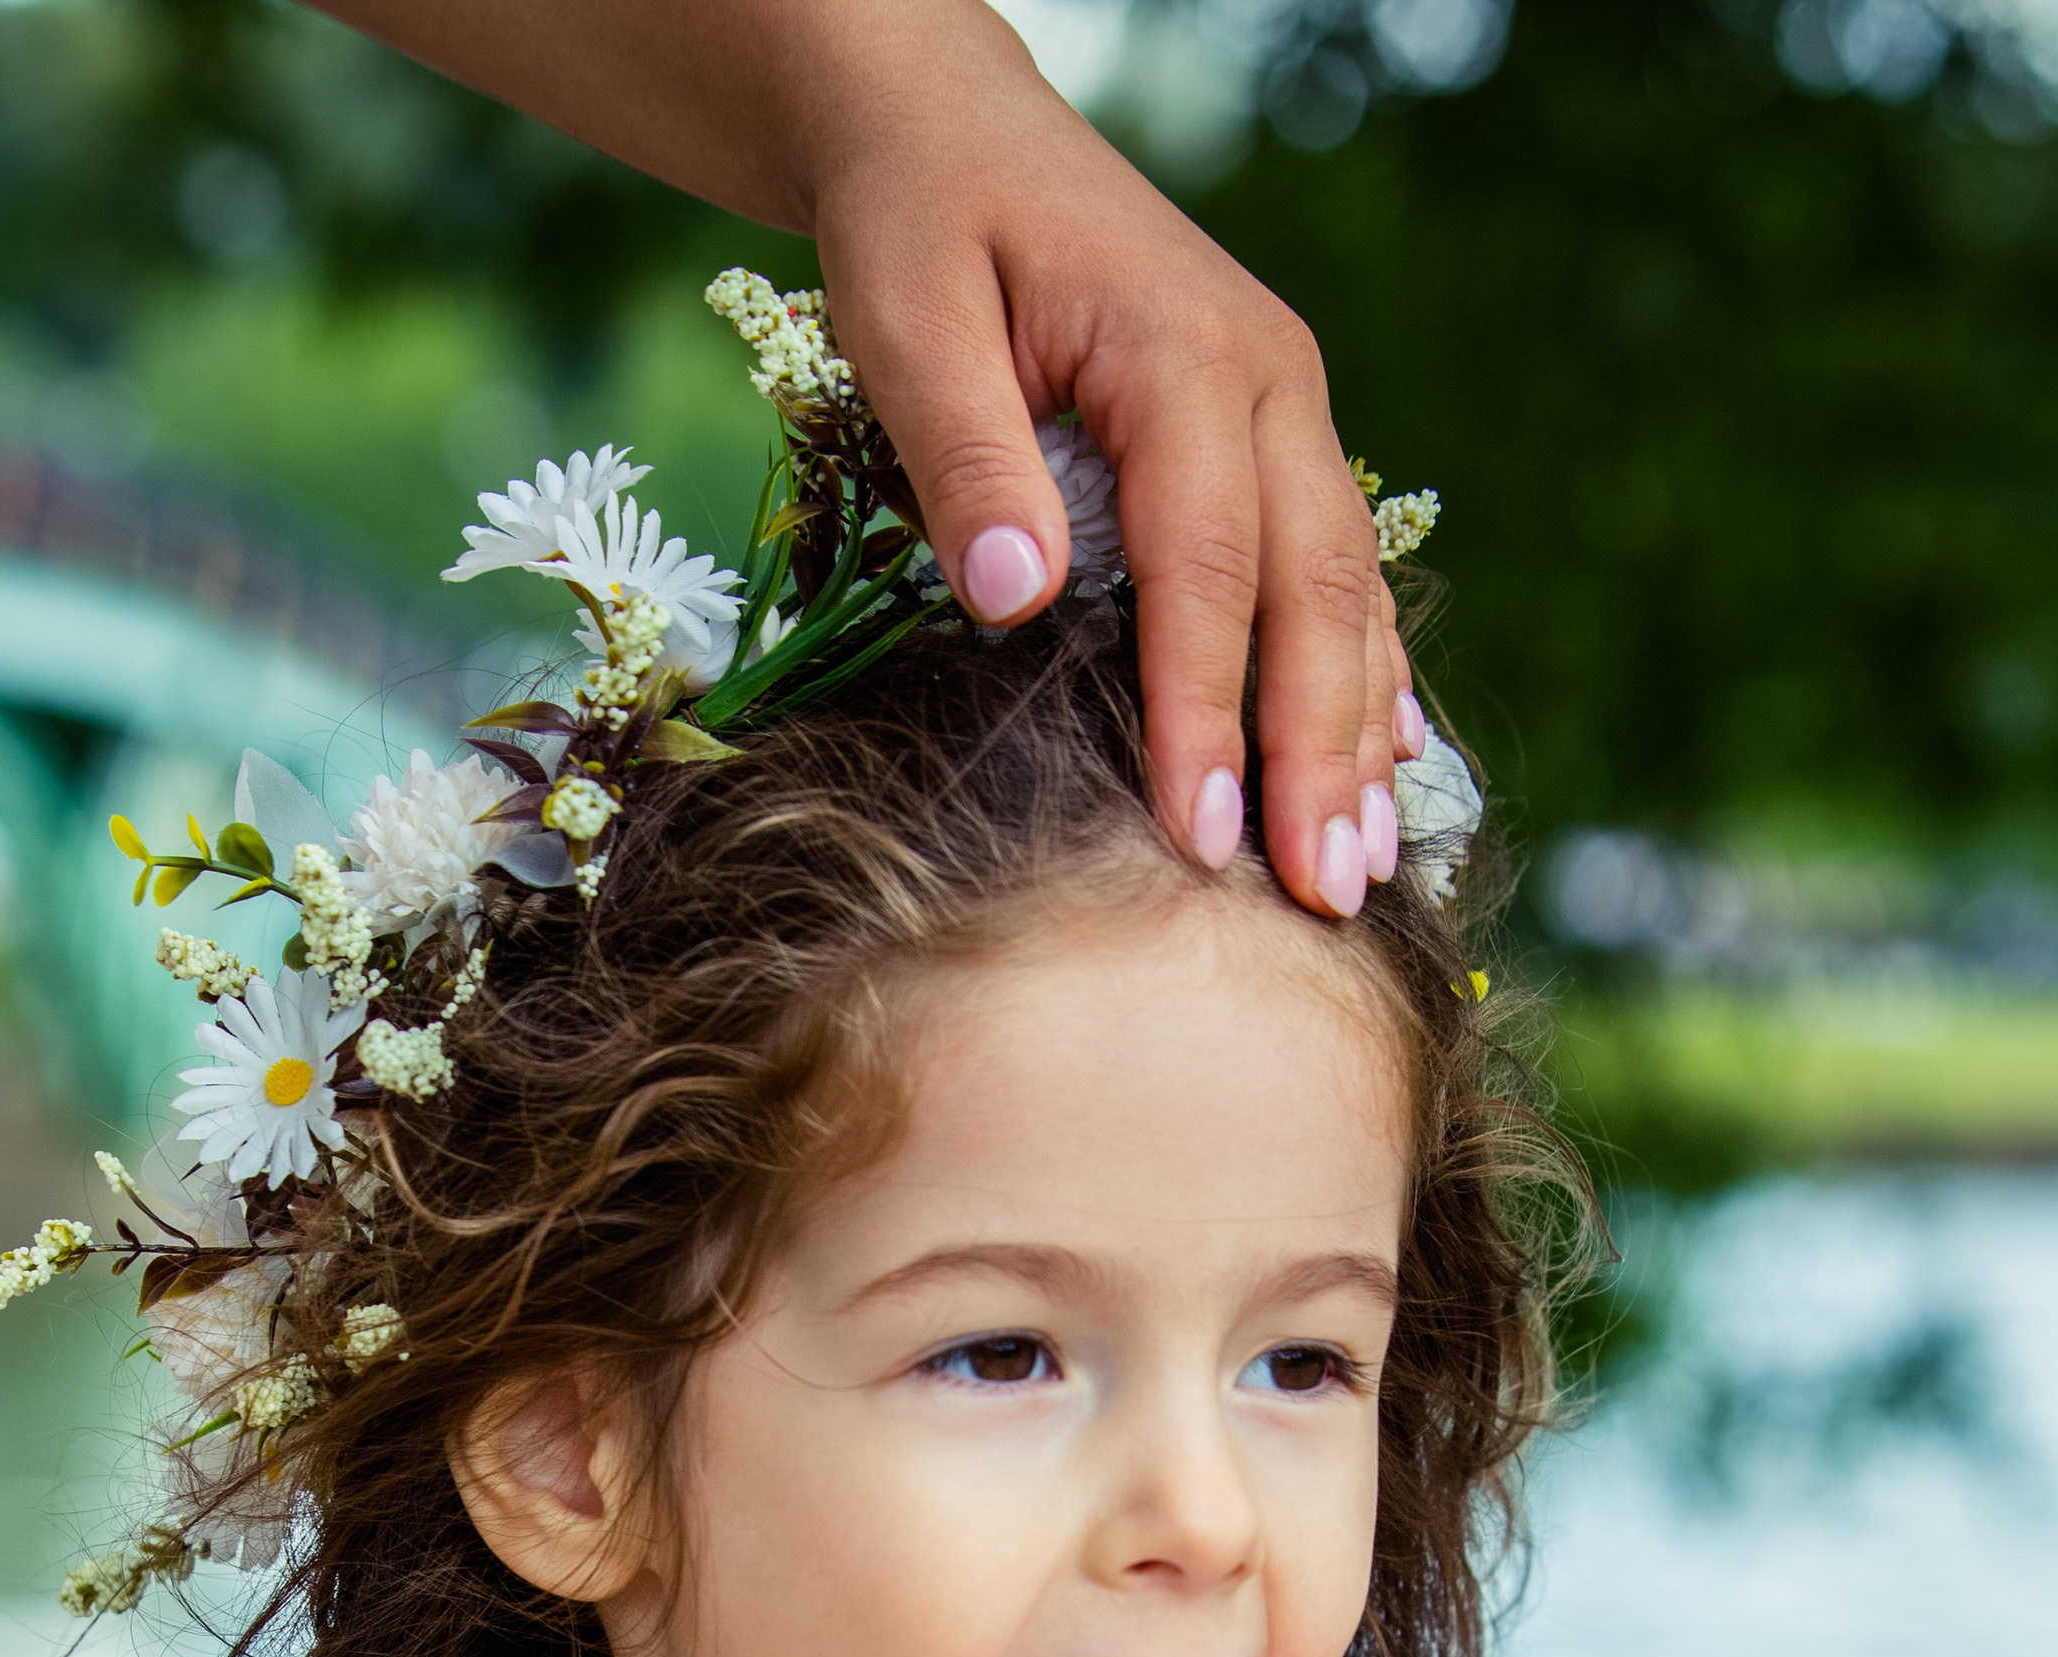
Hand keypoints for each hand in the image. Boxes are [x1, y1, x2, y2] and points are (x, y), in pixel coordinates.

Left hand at [311, 0, 1412, 915]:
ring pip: (1347, 588)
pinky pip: (1336, 567)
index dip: (1208, 708)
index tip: (1203, 834)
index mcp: (1184, 354)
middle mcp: (1266, 381)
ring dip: (1359, 732)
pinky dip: (1363, 671)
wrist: (951, 128)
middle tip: (1321, 894)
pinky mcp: (1274, 434)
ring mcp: (1284, 407)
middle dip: (1321, 752)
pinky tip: (1386, 767)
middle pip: (1312, 591)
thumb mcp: (906, 314)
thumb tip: (1017, 599)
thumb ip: (963, 453)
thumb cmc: (918, 221)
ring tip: (1362, 868)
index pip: (1208, 564)